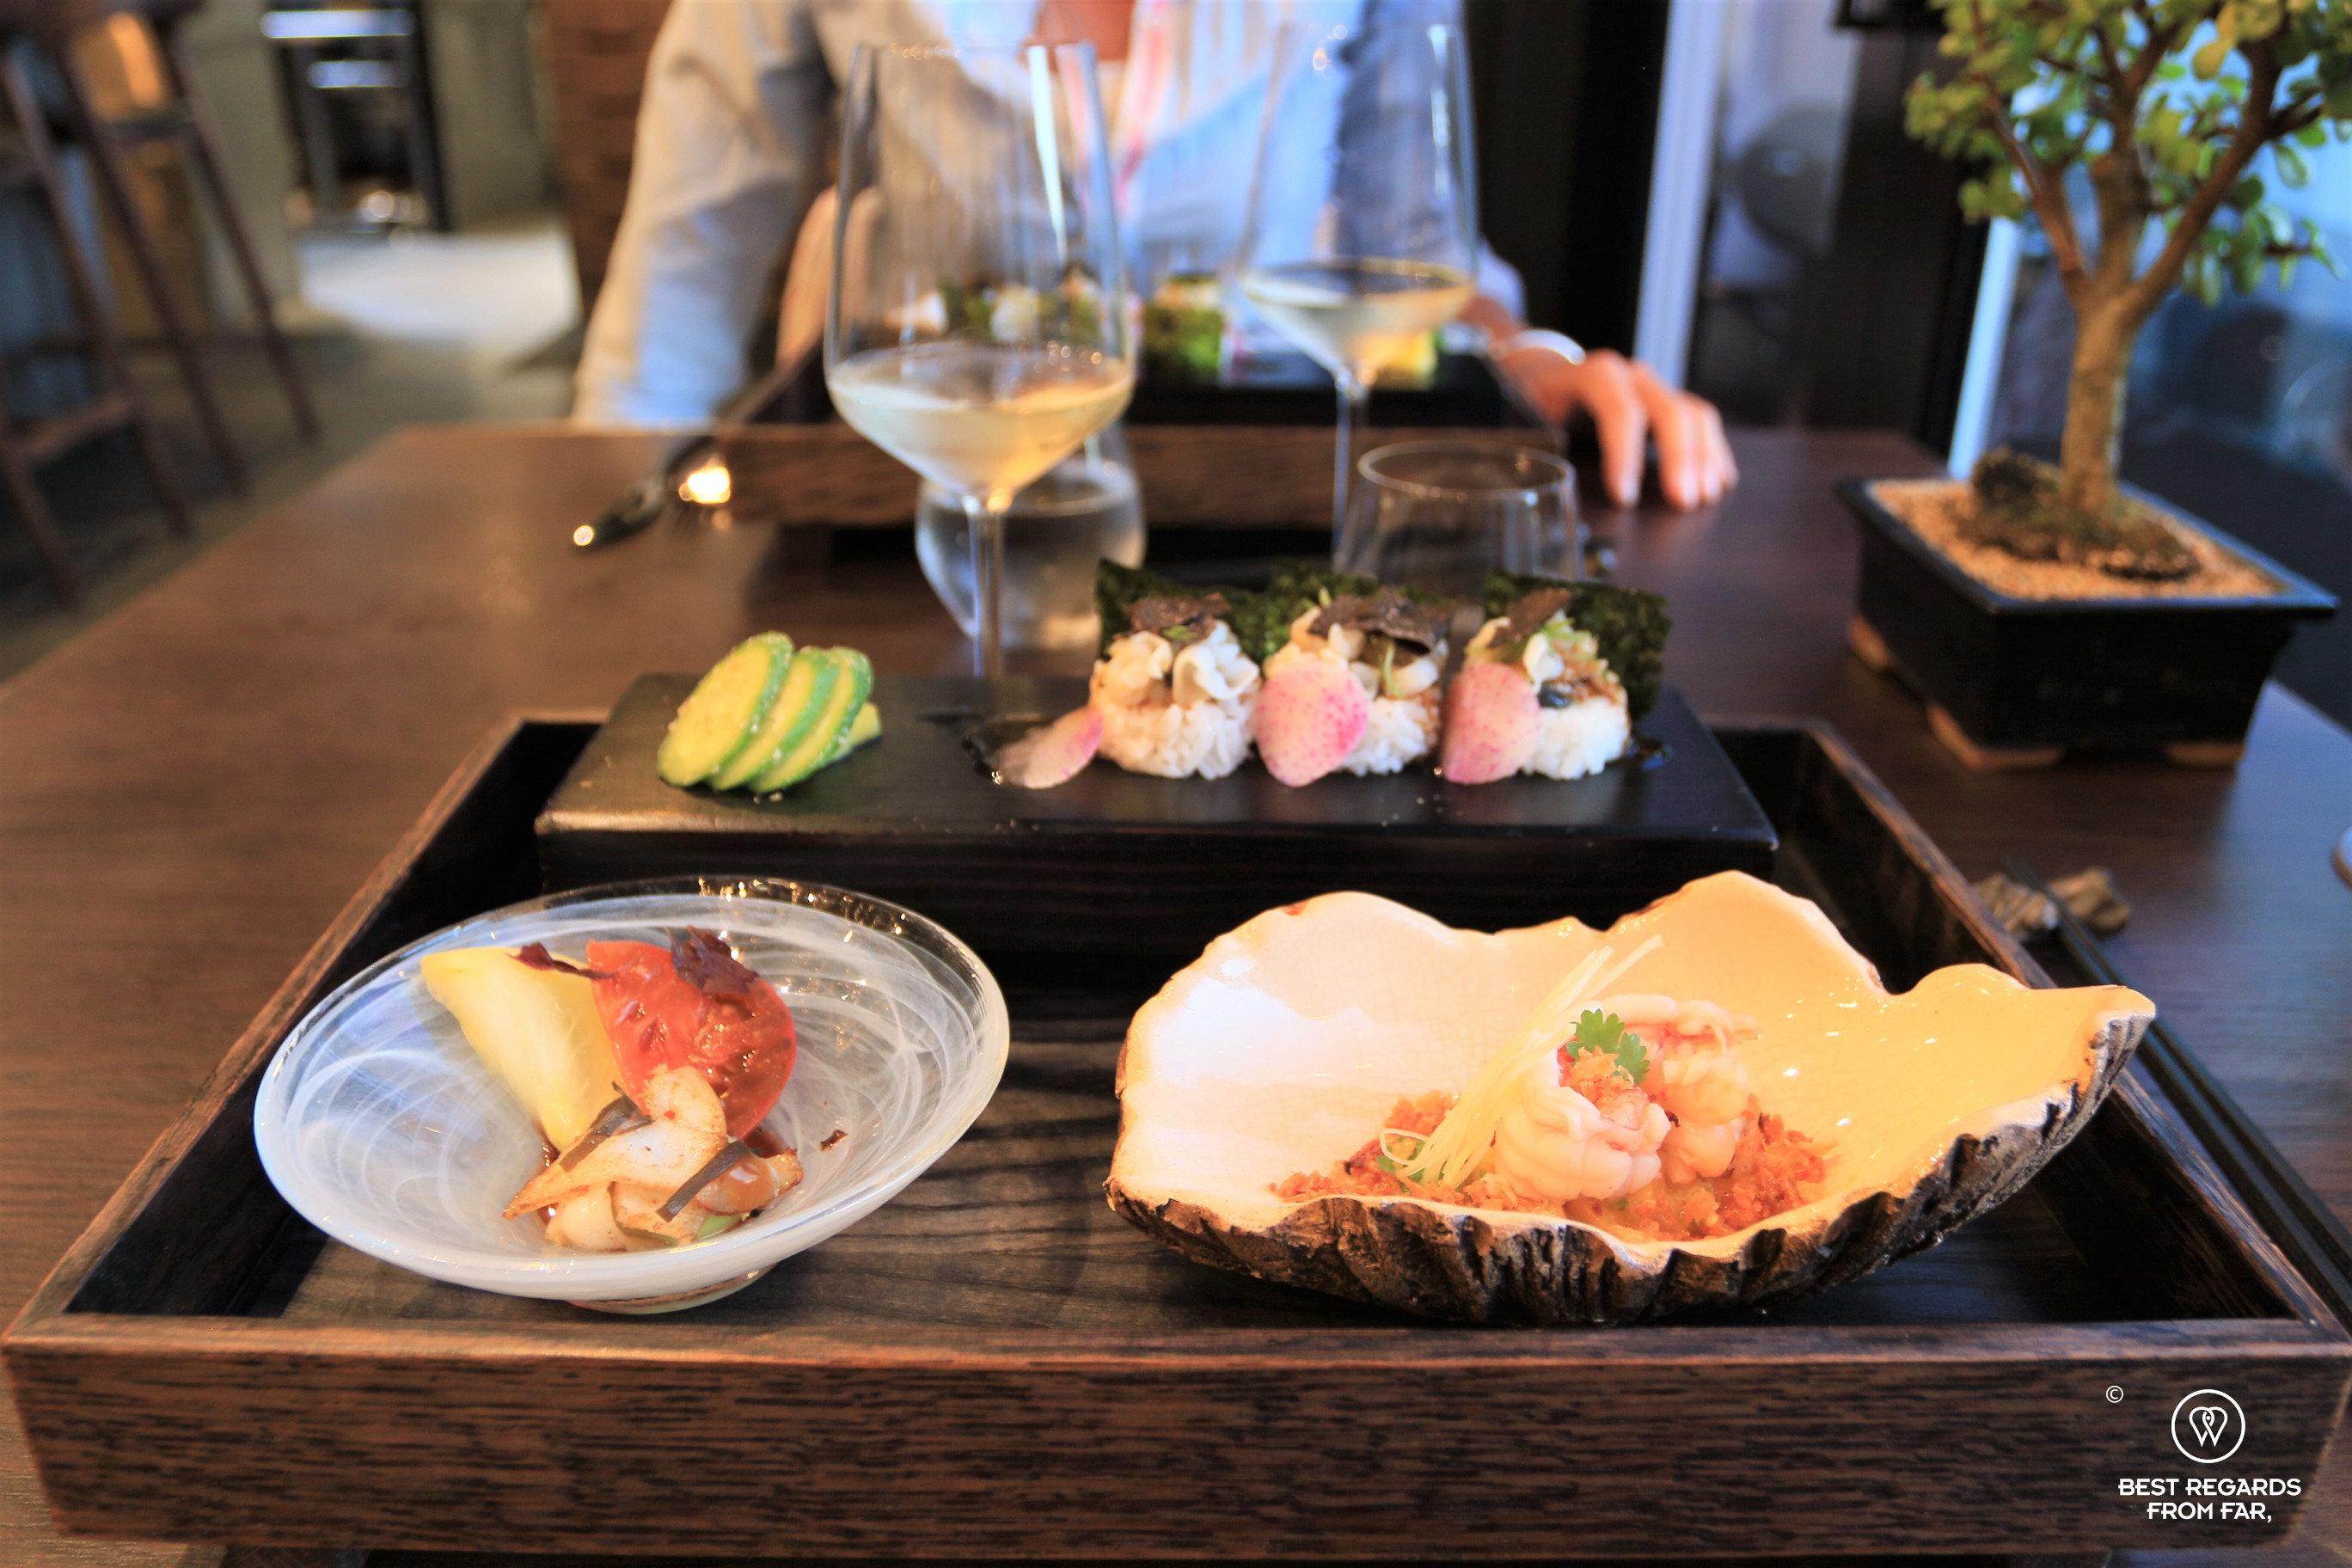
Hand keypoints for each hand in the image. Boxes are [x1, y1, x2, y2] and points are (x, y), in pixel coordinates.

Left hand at [1496, 344, 1737, 510]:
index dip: (1625, 454)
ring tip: (1706, 497)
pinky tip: (1719, 481)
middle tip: (1682, 502)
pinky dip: (1713, 452)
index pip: (1619, 410)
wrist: (1550, 375)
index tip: (1625, 497)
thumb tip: (1555, 496)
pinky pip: (1702, 422)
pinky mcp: (1671, 402)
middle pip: (1669, 411)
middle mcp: (1632, 376)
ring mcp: (1656, 388)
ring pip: (1694, 414)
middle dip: (1679, 459)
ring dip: (1704, 458)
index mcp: (1595, 376)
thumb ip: (1545, 445)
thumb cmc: (1541, 405)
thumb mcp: (1532, 418)